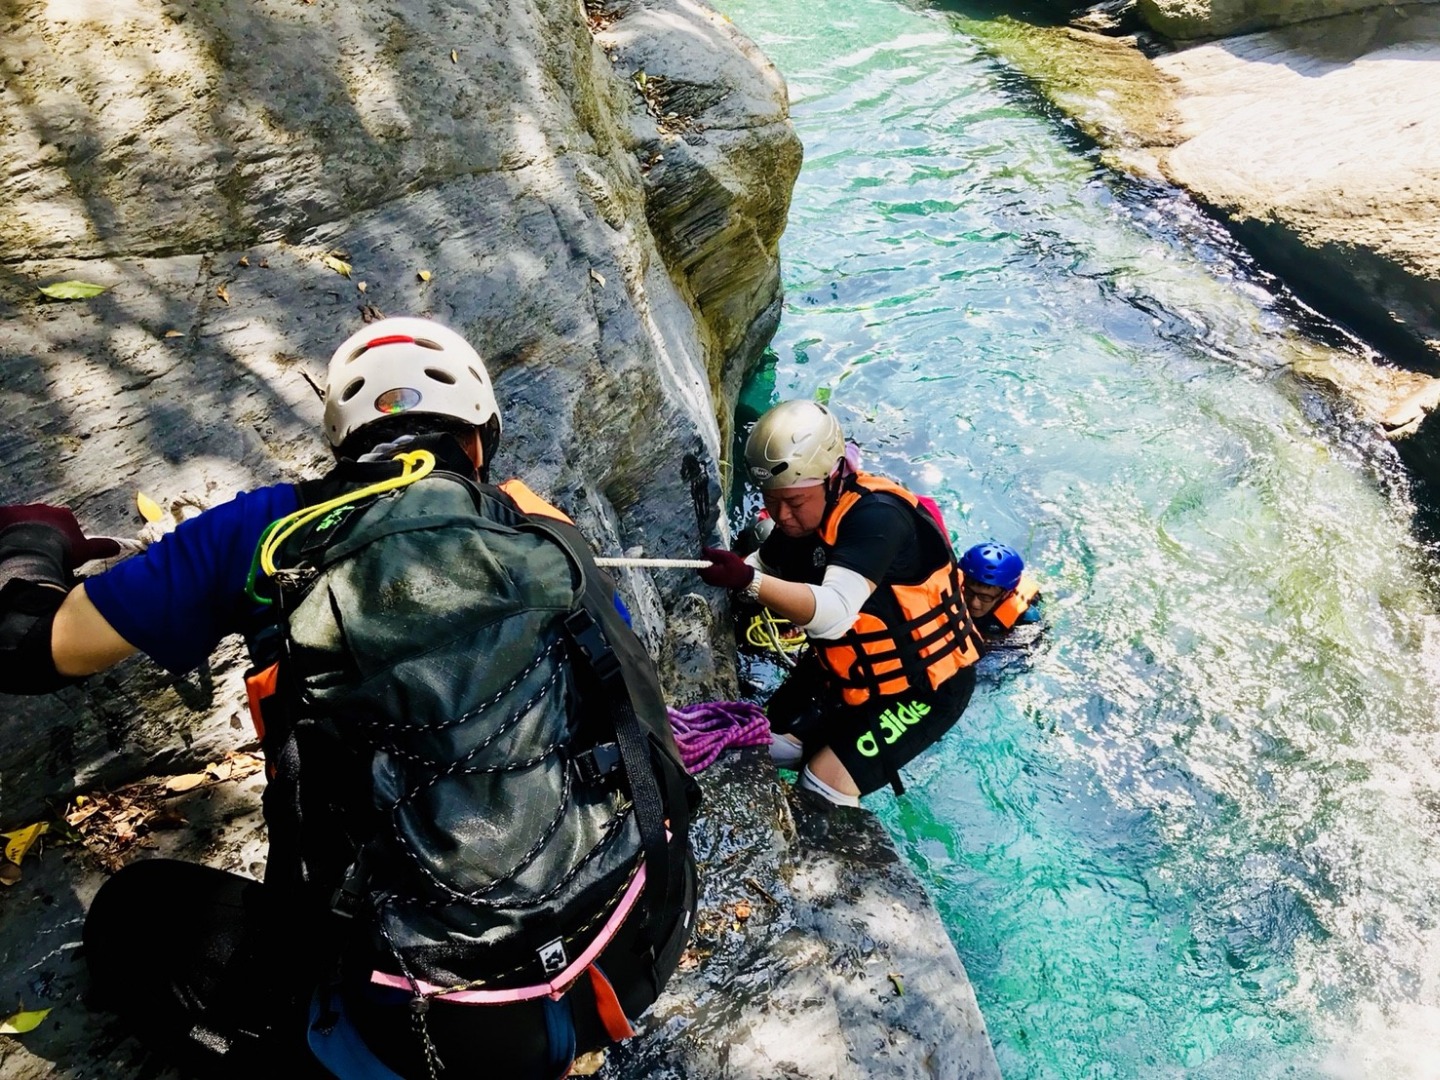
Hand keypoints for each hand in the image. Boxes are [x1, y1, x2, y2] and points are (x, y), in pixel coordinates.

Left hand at [0, 504, 122, 566]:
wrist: (33, 550)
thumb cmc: (61, 550)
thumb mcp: (85, 551)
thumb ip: (101, 547)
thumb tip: (118, 547)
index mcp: (64, 515)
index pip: (65, 520)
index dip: (62, 533)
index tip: (59, 545)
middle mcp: (44, 509)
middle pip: (43, 518)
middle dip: (42, 529)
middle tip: (39, 546)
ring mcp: (23, 511)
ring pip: (23, 518)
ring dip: (23, 529)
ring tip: (22, 545)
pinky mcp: (4, 514)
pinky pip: (4, 517)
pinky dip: (5, 525)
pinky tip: (7, 539)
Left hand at [699, 547, 754, 590]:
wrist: (742, 579)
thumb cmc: (736, 567)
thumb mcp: (727, 556)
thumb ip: (714, 553)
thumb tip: (703, 549)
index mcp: (713, 574)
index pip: (701, 563)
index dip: (706, 557)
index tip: (715, 555)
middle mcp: (709, 579)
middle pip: (700, 566)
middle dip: (706, 560)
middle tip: (718, 559)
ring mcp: (708, 581)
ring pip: (702, 568)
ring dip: (708, 564)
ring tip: (720, 564)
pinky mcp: (709, 581)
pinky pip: (705, 572)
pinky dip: (710, 568)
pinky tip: (719, 567)